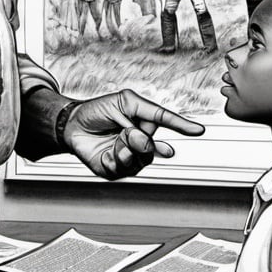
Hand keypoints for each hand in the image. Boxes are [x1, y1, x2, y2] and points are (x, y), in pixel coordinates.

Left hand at [63, 89, 204, 178]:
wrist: (72, 124)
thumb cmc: (98, 110)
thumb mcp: (124, 101)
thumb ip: (144, 116)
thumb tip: (150, 138)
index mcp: (145, 122)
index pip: (166, 123)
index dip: (182, 126)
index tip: (199, 131)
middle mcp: (141, 141)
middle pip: (153, 147)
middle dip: (141, 141)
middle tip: (127, 133)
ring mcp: (129, 157)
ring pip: (140, 161)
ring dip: (127, 151)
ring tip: (115, 143)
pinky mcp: (116, 170)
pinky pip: (123, 170)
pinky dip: (114, 161)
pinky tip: (106, 154)